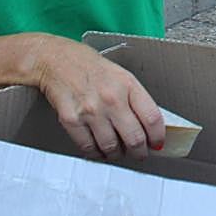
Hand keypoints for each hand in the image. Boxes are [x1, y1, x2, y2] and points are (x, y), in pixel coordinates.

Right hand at [29, 35, 164, 160]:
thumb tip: (148, 126)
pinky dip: (97, 154)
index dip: (158, 136)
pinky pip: (89, 147)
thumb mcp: (122, 76)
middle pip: (134, 138)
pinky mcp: (72, 120)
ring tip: (119, 152)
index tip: (157, 143)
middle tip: (140, 154)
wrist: (57, 61)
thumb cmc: (91, 68)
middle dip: (140, 152)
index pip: (152, 118)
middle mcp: (111, 98)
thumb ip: (136, 99)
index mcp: (128, 85)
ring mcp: (91, 111)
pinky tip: (100, 150)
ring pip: (112, 147)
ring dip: (117, 155)